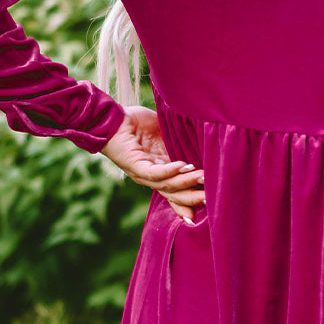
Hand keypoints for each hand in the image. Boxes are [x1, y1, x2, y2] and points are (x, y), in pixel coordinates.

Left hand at [100, 105, 205, 223]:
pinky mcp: (135, 166)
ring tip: (203, 178)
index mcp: (160, 171)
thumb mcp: (163, 134)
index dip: (191, 201)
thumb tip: (200, 142)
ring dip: (186, 182)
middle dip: (193, 197)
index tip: (210, 205)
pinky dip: (169, 171)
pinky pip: (154, 173)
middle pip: (174, 194)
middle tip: (212, 197)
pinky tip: (182, 166)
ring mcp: (142, 174)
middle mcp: (151, 177)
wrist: (111, 118)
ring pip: (167, 185)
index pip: (177, 191)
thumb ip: (179, 142)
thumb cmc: (136, 123)